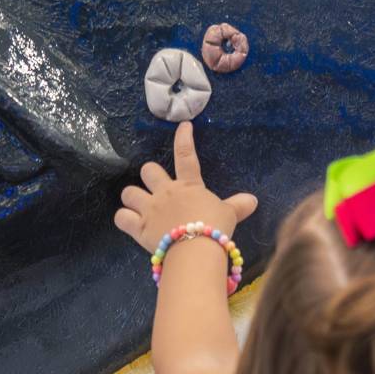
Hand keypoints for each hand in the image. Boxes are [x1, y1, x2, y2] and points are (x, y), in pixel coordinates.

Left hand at [114, 122, 257, 253]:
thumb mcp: (229, 215)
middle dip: (149, 176)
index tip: (183, 125)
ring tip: (137, 204)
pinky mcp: (138, 227)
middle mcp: (165, 192)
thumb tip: (253, 200)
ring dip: (132, 197)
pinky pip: (121, 217)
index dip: (184, 138)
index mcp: (188, 186)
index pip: (186, 155)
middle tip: (155, 186)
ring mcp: (149, 209)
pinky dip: (123, 218)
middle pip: (148, 171)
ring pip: (129, 192)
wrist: (195, 248)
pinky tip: (128, 221)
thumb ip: (237, 205)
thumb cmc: (214, 228)